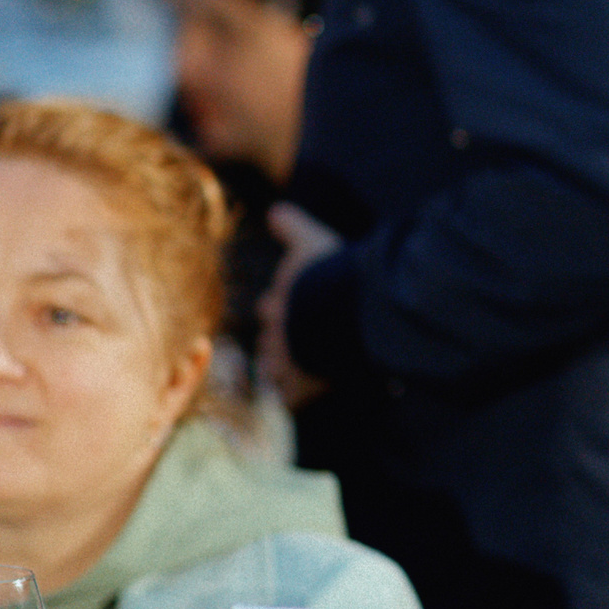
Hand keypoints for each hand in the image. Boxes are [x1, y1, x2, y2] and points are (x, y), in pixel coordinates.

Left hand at [257, 202, 343, 410]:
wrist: (339, 312)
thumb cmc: (327, 275)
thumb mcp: (312, 241)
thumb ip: (293, 226)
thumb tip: (275, 208)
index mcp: (278, 302)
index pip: (270, 306)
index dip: (279, 306)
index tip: (285, 306)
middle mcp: (275, 334)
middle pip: (269, 340)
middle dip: (279, 340)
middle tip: (296, 339)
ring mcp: (285, 363)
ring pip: (274, 371)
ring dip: (285, 370)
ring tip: (302, 370)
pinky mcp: (298, 388)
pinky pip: (288, 399)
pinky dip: (294, 398)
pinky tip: (304, 397)